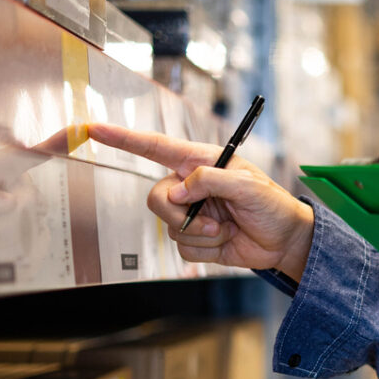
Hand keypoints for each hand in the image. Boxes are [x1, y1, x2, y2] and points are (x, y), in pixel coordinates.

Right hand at [86, 123, 314, 279]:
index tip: (94, 128)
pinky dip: (206, 250)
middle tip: (212, 222)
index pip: (155, 148)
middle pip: (156, 198)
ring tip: (228, 229)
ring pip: (169, 227)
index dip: (124, 138)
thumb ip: (210, 180)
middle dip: (180, 215)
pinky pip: (182, 249)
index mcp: (199, 162)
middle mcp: (190, 186)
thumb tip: (177, 192)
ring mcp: (191, 214)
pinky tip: (226, 242)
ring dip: (202, 234)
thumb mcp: (248, 185)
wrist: (284, 241)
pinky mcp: (194, 239)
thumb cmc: (272, 205)